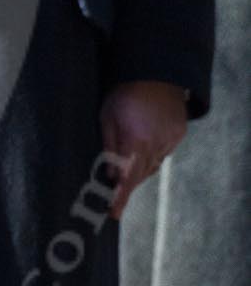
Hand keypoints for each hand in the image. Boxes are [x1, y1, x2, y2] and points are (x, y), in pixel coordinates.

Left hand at [100, 80, 188, 218]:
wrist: (155, 72)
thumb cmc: (124, 94)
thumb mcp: (107, 117)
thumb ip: (110, 147)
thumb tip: (110, 175)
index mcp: (136, 141)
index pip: (127, 177)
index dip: (120, 197)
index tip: (113, 213)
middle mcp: (156, 144)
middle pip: (140, 175)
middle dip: (127, 185)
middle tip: (113, 196)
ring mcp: (170, 140)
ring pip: (152, 165)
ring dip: (138, 168)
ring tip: (126, 161)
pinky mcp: (178, 134)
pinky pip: (162, 153)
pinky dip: (151, 154)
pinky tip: (142, 144)